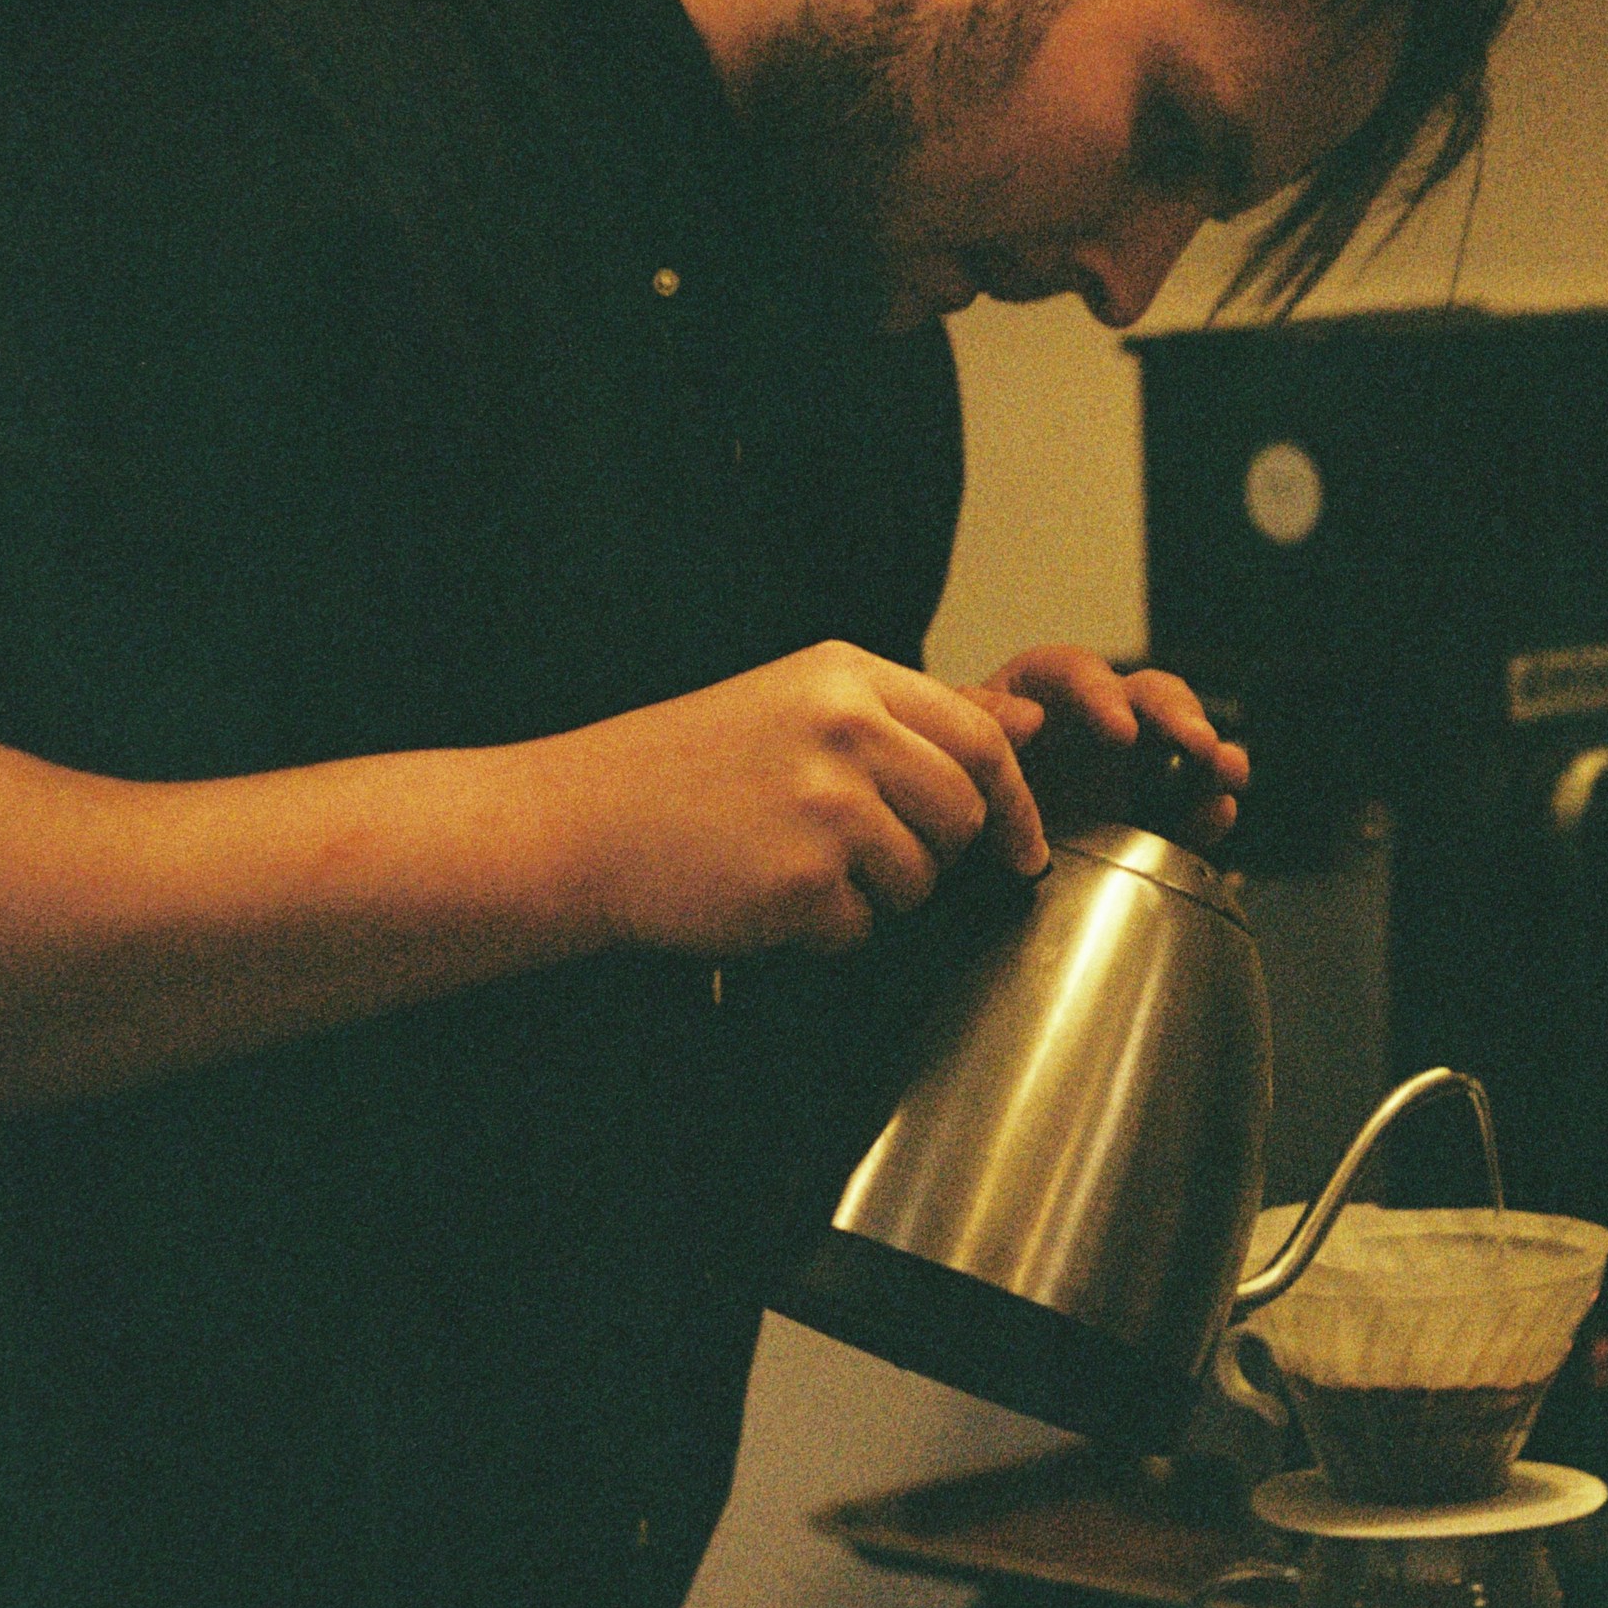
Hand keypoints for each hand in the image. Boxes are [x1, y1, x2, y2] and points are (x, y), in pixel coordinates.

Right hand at [541, 642, 1046, 956]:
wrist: (577, 821)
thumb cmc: (683, 771)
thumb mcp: (795, 706)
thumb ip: (906, 720)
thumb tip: (1030, 724)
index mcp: (846, 676)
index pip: (979, 736)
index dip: (1012, 800)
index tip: (1019, 843)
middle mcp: (844, 727)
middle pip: (963, 811)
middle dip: (936, 853)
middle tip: (870, 861)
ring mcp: (824, 802)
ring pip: (920, 878)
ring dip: (873, 895)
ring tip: (793, 867)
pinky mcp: (801, 878)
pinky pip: (861, 928)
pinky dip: (822, 932)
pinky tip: (763, 896)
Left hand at [968, 646, 1249, 845]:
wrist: (958, 850)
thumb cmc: (955, 782)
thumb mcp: (953, 744)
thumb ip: (981, 722)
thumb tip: (1029, 719)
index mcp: (1042, 693)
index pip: (1077, 674)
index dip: (1103, 695)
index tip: (1120, 728)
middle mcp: (1094, 721)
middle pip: (1148, 697)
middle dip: (1178, 716)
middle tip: (1196, 744)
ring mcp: (1127, 767)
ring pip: (1182, 744)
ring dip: (1210, 755)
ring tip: (1227, 774)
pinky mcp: (1147, 814)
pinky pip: (1187, 806)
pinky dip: (1207, 809)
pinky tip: (1218, 813)